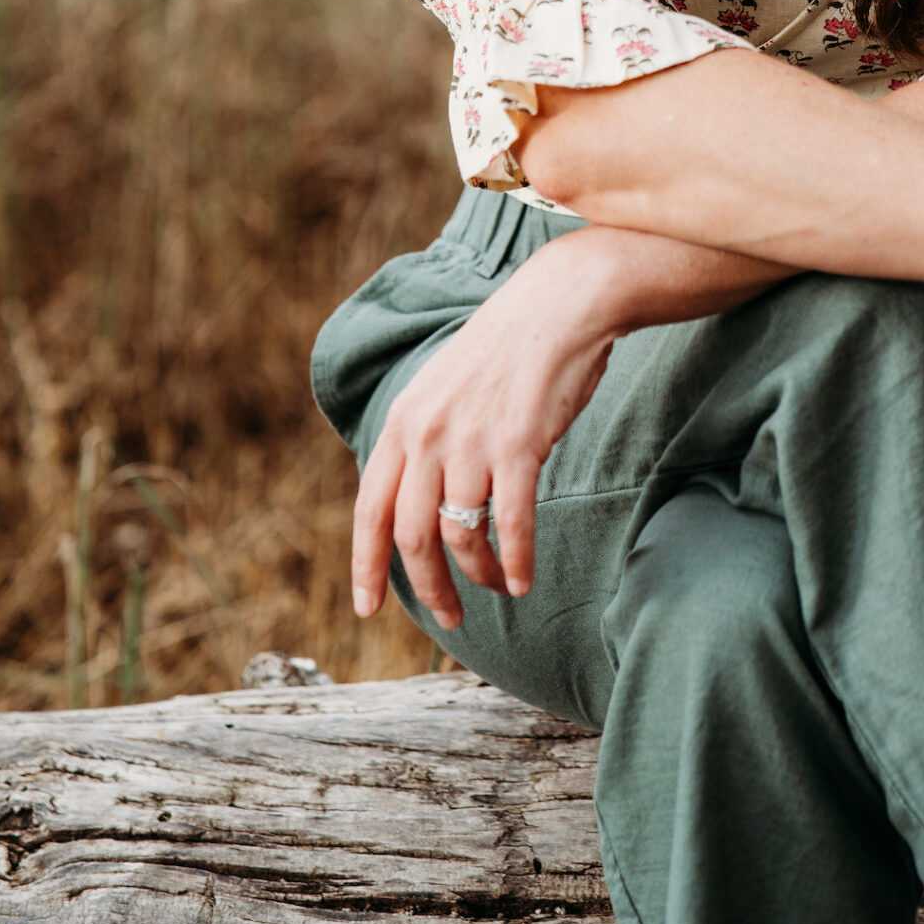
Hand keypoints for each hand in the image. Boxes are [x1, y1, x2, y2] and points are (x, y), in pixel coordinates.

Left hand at [351, 226, 623, 627]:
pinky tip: (521, 580)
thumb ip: (423, 439)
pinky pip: (509, 524)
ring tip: (495, 587)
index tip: (368, 608)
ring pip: (461, 536)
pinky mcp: (517, 445)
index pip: (371, 509)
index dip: (366, 565)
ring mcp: (471, 440)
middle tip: (449, 618)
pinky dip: (513, 561)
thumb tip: (414, 499)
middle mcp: (428, 434)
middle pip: (412, 536)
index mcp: (404, 421)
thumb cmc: (508, 350)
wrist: (558, 304)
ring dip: (478, 574)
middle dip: (429, 588)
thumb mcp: (443, 387)